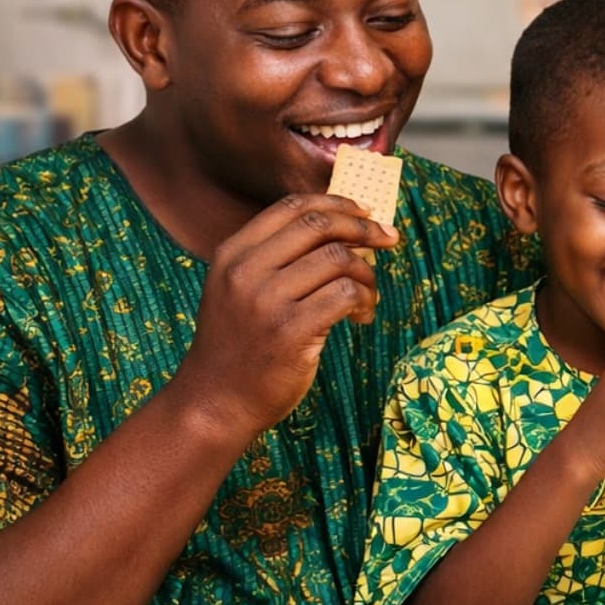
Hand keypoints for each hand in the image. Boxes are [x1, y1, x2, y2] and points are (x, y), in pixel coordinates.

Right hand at [173, 194, 399, 438]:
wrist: (215, 402)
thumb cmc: (239, 346)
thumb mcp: (239, 290)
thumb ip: (278, 259)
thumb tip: (346, 231)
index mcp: (233, 253)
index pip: (292, 206)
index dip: (337, 203)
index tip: (366, 212)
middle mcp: (246, 271)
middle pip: (320, 225)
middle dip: (364, 228)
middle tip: (389, 240)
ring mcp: (266, 301)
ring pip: (339, 259)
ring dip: (367, 276)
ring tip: (368, 298)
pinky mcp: (290, 331)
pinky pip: (346, 295)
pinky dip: (365, 301)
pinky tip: (362, 317)